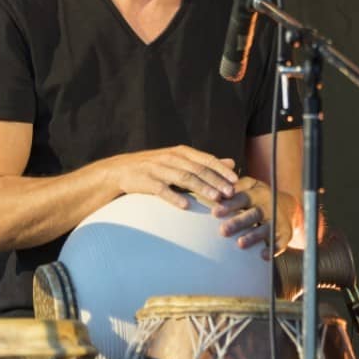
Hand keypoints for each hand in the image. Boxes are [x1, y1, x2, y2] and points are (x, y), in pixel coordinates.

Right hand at [108, 145, 238, 208]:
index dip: (221, 170)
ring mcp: (158, 169)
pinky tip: (186, 206)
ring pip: (184, 178)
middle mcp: (171, 158)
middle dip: (216, 181)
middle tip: (230, 193)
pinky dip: (174, 197)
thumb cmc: (156, 167)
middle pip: (197, 170)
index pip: (206, 160)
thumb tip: (231, 163)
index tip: (236, 181)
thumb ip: (205, 162)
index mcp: (181, 152)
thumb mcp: (180, 160)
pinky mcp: (146, 181)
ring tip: (215, 199)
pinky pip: (162, 190)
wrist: (122, 170)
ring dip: (201, 188)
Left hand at [213, 176, 296, 259]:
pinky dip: (272, 249)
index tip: (215, 213)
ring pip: (266, 229)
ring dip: (253, 237)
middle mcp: (268, 207)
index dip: (230, 205)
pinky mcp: (285, 235)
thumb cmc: (258, 197)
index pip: (243, 198)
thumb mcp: (250, 186)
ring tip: (240, 243)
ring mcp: (277, 221)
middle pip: (254, 214)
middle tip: (223, 231)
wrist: (288, 207)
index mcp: (258, 194)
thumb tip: (217, 193)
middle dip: (239, 222)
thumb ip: (236, 188)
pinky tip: (263, 255)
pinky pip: (280, 243)